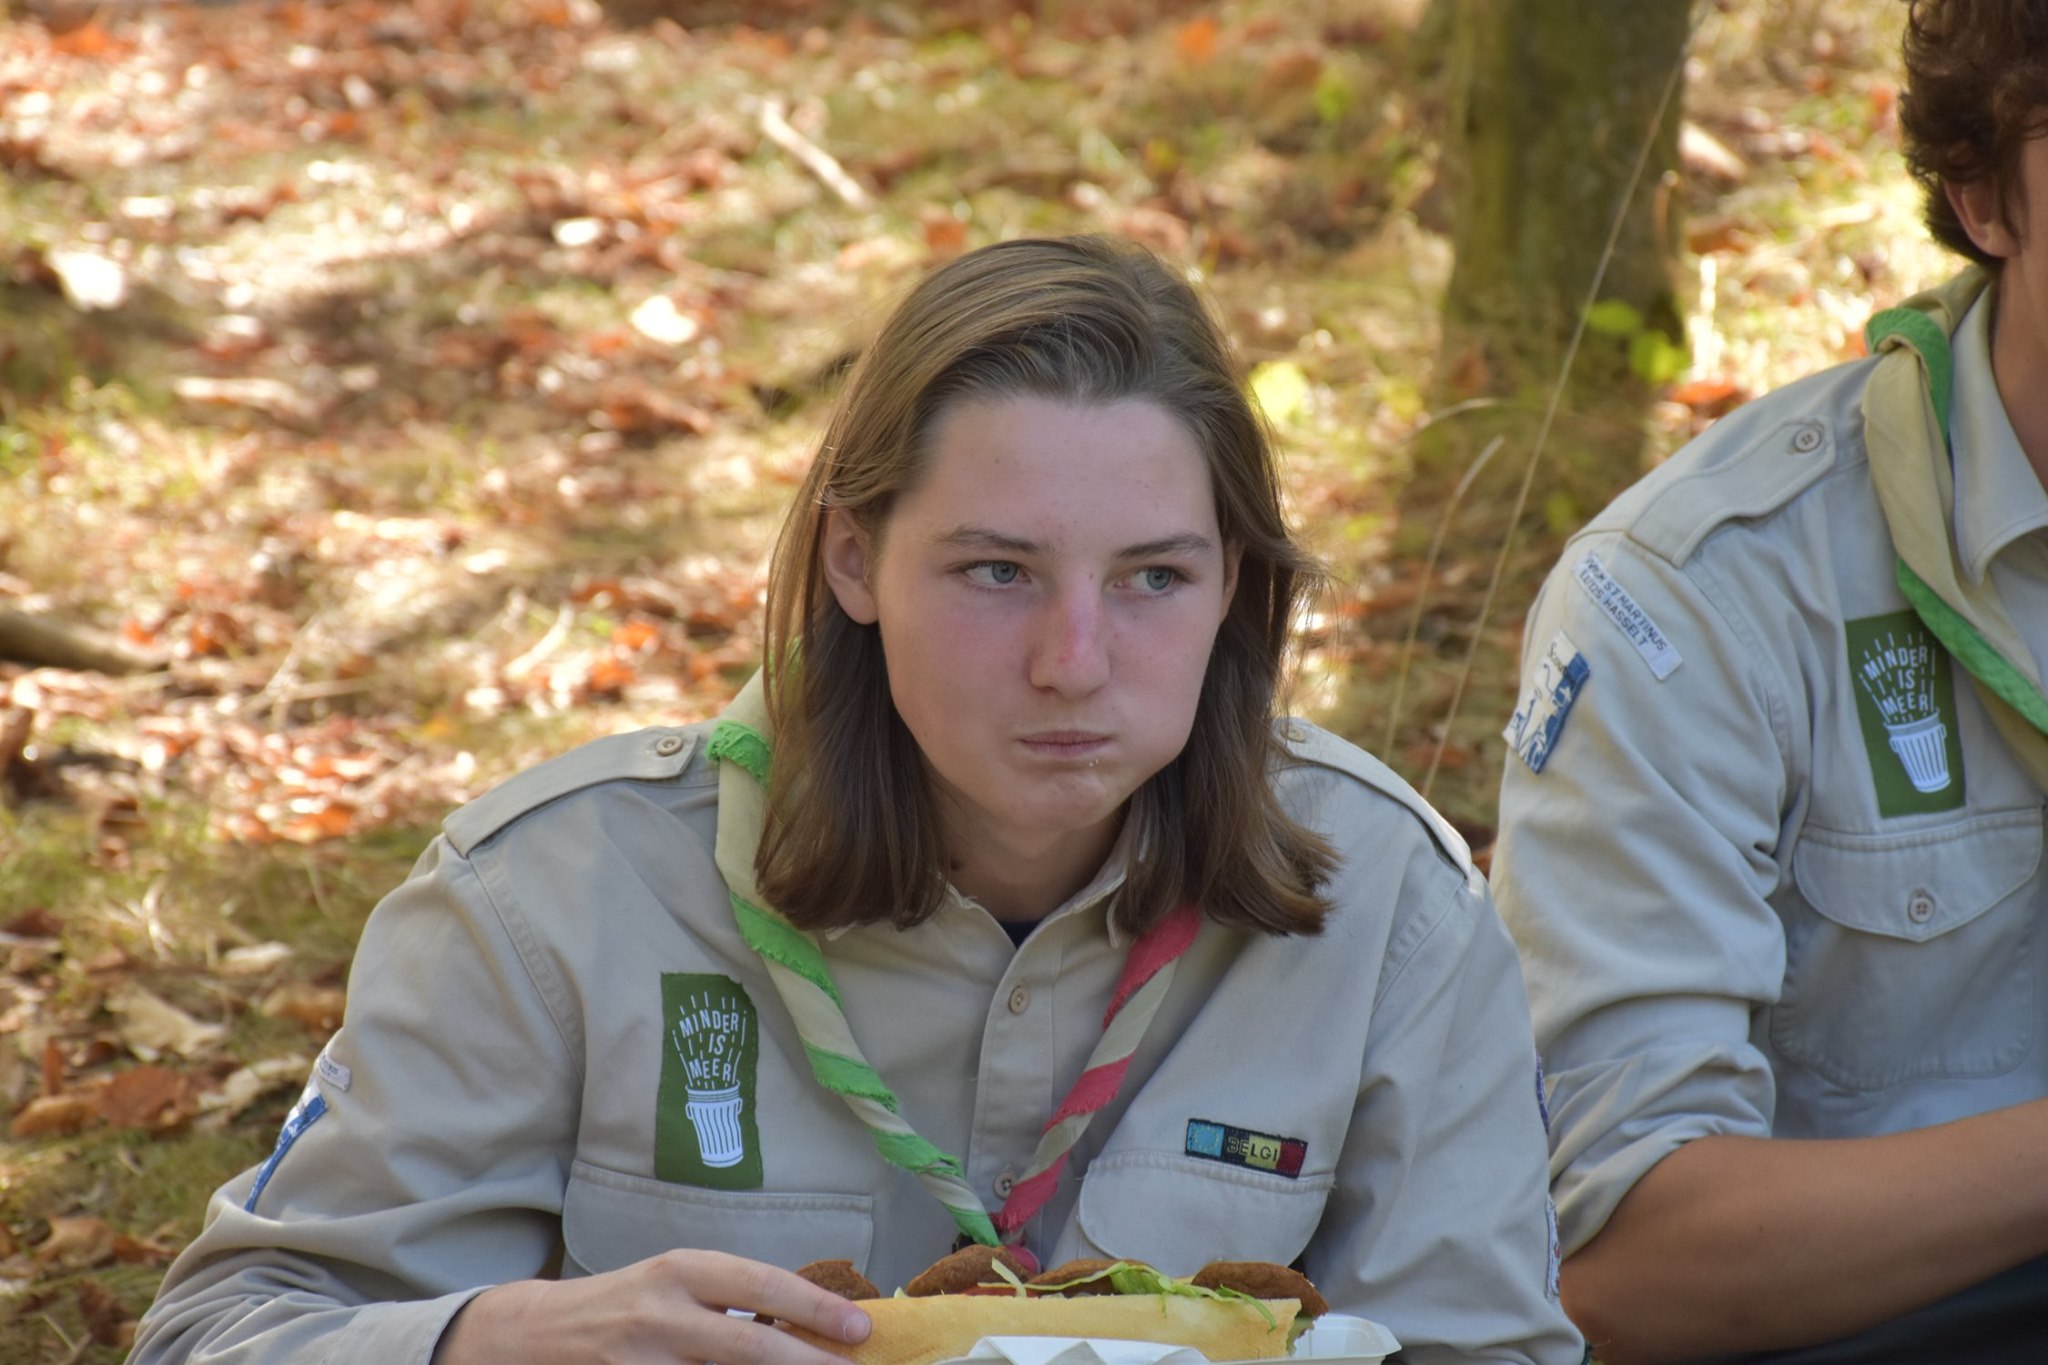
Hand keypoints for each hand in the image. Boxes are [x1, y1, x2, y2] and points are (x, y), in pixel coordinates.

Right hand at [432, 1249, 872, 1364]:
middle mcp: (661, 1313)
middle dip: (807, 1362)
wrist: (529, 1336)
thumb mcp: (674, 1285)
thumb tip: (810, 1324)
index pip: (762, 1285)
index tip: (860, 1329)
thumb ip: (731, 1301)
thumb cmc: (623, 1305)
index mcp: (681, 1271)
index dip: (816, 1308)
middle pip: (750, 1345)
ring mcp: (641, 1362)